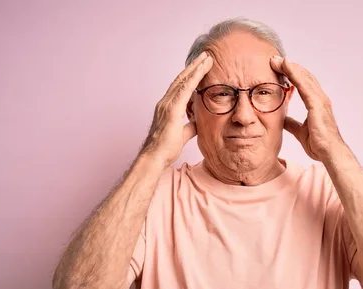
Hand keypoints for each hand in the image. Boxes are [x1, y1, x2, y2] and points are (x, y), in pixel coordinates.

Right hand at [141, 51, 212, 166]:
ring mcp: (167, 105)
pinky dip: (193, 78)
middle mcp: (165, 102)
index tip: (201, 67)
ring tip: (207, 58)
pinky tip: (201, 70)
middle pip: (181, 79)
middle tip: (205, 56)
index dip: (190, 76)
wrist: (155, 157)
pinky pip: (184, 90)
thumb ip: (190, 126)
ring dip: (196, 68)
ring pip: (183, 81)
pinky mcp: (171, 110)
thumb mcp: (183, 134)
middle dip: (194, 66)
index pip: (180, 87)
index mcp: (167, 107)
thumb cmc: (165, 149)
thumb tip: (198, 122)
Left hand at [270, 56, 341, 161]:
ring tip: (277, 59)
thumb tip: (283, 120)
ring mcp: (320, 100)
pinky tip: (286, 66)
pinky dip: (295, 73)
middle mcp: (320, 99)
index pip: (303, 84)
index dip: (292, 75)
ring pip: (304, 77)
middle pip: (304, 77)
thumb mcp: (300, 132)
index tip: (279, 68)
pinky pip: (304, 85)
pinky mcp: (317, 104)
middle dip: (289, 67)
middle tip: (275, 60)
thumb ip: (292, 124)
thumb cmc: (319, 145)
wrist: (329, 153)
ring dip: (290, 66)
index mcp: (316, 104)